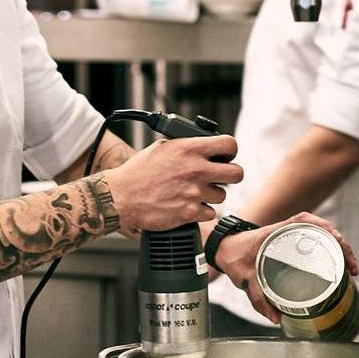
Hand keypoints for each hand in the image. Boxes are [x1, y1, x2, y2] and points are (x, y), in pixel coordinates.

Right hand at [102, 135, 241, 233]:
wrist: (121, 196)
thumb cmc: (137, 172)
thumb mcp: (161, 148)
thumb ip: (185, 146)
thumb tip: (202, 146)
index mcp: (189, 149)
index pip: (229, 144)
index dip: (230, 150)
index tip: (226, 155)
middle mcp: (195, 170)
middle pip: (237, 174)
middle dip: (230, 175)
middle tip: (221, 177)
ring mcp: (194, 193)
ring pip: (222, 195)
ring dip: (211, 195)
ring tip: (194, 192)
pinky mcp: (189, 212)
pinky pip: (210, 213)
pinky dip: (201, 211)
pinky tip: (188, 205)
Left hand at [211, 212, 358, 325]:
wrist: (224, 248)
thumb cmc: (234, 257)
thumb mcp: (245, 279)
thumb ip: (259, 299)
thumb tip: (277, 318)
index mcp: (278, 232)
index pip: (309, 221)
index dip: (329, 232)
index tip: (341, 245)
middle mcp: (287, 229)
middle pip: (323, 228)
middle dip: (342, 244)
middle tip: (352, 266)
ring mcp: (290, 234)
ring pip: (322, 233)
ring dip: (338, 246)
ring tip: (350, 267)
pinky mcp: (291, 241)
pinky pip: (315, 239)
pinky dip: (328, 248)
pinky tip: (336, 263)